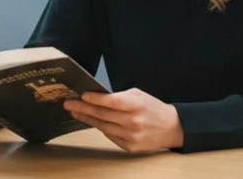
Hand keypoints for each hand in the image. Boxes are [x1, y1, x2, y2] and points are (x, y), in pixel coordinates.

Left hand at [64, 88, 183, 152]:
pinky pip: (110, 136)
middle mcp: (134, 122)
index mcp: (137, 105)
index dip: (96, 99)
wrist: (172, 128)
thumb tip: (97, 98)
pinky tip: (92, 121)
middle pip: (104, 115)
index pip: (112, 102)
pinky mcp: (130, 147)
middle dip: (84, 108)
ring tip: (76, 112)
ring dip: (88, 119)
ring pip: (103, 127)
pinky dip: (101, 128)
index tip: (82, 95)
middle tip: (69, 104)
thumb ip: (120, 96)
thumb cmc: (153, 108)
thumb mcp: (139, 96)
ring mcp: (132, 136)